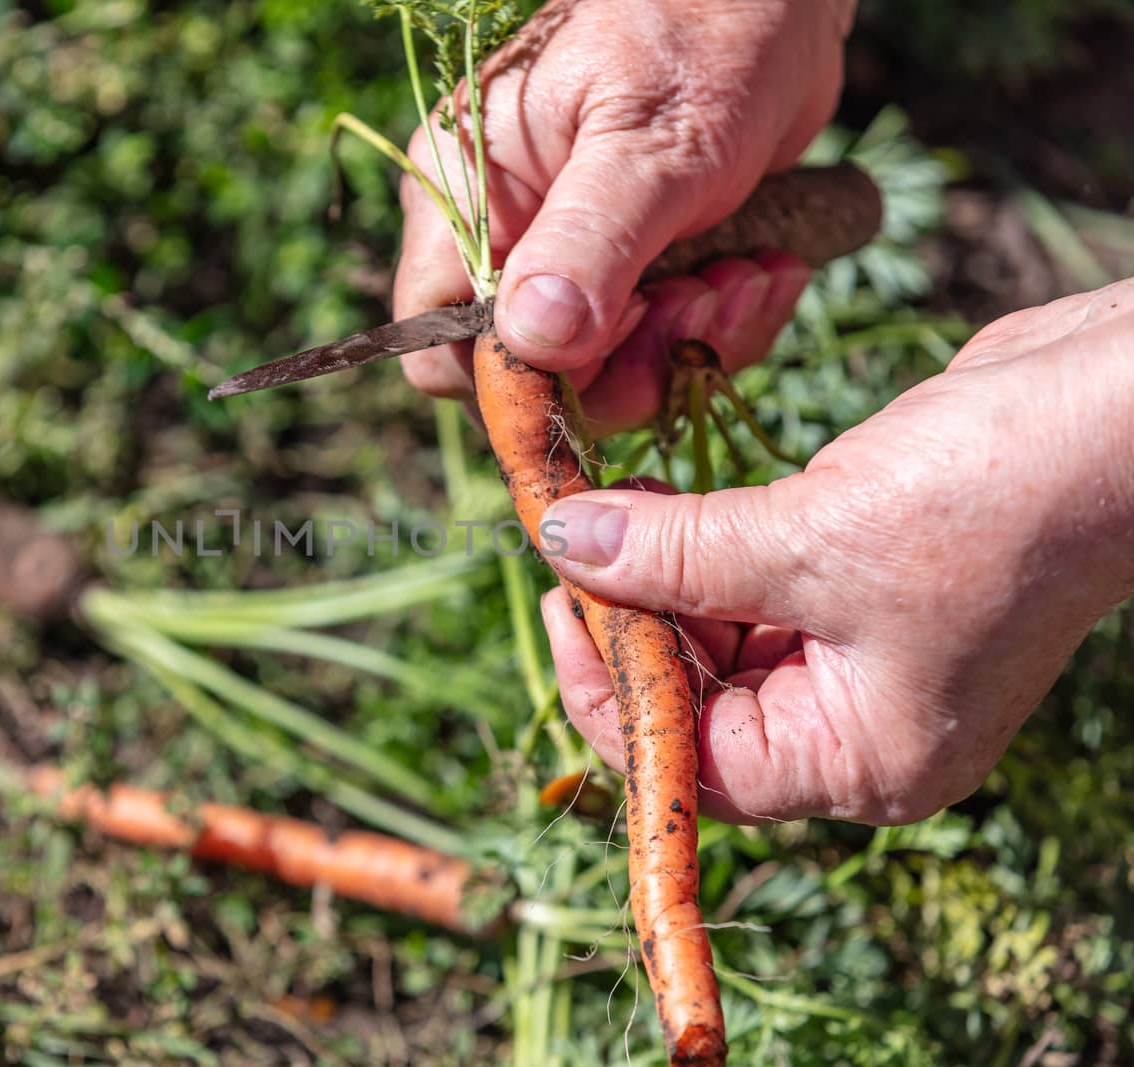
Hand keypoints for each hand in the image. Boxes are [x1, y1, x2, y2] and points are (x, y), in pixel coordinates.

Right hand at [396, 0, 853, 428]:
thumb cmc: (704, 32)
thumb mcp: (650, 141)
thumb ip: (588, 242)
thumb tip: (530, 342)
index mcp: (465, 197)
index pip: (439, 343)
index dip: (511, 380)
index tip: (602, 358)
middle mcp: (506, 240)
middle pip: (533, 377)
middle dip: (629, 365)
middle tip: (702, 303)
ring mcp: (573, 263)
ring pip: (610, 374)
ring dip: (691, 343)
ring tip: (748, 273)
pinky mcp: (637, 276)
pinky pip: (665, 349)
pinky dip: (723, 327)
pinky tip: (764, 267)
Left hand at [538, 279, 1133, 824]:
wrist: (1121, 404)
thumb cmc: (995, 496)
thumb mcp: (809, 536)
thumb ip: (671, 552)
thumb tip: (559, 543)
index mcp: (863, 759)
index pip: (694, 766)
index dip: (613, 695)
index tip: (560, 607)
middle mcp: (861, 724)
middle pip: (699, 704)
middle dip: (630, 627)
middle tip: (571, 544)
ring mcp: (866, 654)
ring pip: (717, 639)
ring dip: (657, 580)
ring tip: (607, 511)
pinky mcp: (865, 584)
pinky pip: (753, 586)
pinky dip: (701, 549)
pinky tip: (660, 502)